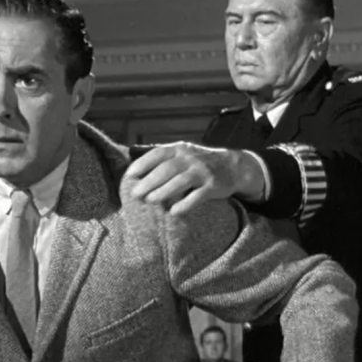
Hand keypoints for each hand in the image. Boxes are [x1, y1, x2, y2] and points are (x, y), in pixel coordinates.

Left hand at [126, 143, 264, 214]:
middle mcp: (190, 158)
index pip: (158, 154)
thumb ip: (162, 159)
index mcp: (179, 149)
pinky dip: (186, 204)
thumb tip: (133, 170)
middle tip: (135, 194)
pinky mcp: (213, 186)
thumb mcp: (182, 154)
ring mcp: (203, 172)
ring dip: (164, 191)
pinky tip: (174, 212)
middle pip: (167, 169)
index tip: (129, 176)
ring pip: (181, 181)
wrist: (232, 166)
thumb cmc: (199, 163)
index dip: (142, 164)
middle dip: (149, 181)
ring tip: (150, 200)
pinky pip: (198, 196)